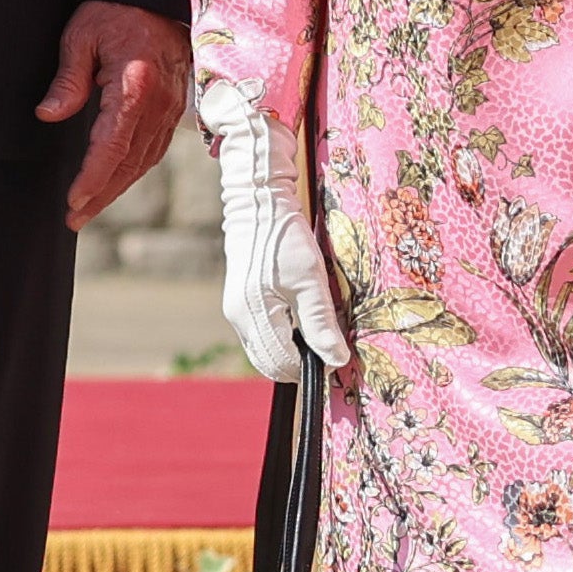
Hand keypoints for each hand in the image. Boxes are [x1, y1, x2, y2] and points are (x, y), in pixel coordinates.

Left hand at [40, 0, 190, 229]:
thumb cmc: (115, 11)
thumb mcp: (81, 36)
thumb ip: (67, 79)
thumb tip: (50, 115)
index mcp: (136, 86)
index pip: (113, 145)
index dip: (93, 178)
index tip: (74, 200)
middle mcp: (159, 103)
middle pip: (130, 162)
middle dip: (101, 195)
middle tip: (74, 218)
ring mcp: (171, 107)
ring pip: (145, 160)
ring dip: (117, 187)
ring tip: (89, 208)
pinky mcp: (173, 107)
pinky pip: (155, 147)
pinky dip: (134, 169)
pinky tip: (116, 180)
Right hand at [205, 87, 348, 380]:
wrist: (259, 204)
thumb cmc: (285, 238)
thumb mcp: (311, 280)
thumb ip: (321, 323)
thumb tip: (336, 359)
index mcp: (254, 315)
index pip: (283, 363)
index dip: (311, 368)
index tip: (336, 358)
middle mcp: (238, 319)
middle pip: (270, 363)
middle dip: (299, 364)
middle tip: (329, 349)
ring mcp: (235, 312)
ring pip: (264, 351)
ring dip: (290, 352)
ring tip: (317, 335)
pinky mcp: (238, 303)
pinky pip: (260, 335)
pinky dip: (280, 338)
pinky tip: (300, 323)